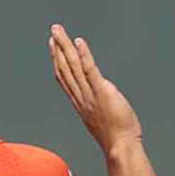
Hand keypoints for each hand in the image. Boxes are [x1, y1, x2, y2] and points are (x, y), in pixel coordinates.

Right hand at [51, 24, 142, 152]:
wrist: (120, 146)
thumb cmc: (116, 137)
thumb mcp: (103, 118)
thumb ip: (99, 105)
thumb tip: (103, 98)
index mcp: (79, 101)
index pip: (64, 76)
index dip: (57, 59)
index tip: (54, 45)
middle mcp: (80, 96)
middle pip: (65, 67)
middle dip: (58, 47)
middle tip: (53, 30)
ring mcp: (90, 94)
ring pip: (73, 66)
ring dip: (65, 46)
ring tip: (60, 31)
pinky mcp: (102, 92)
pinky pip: (90, 71)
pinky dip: (84, 55)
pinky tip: (79, 42)